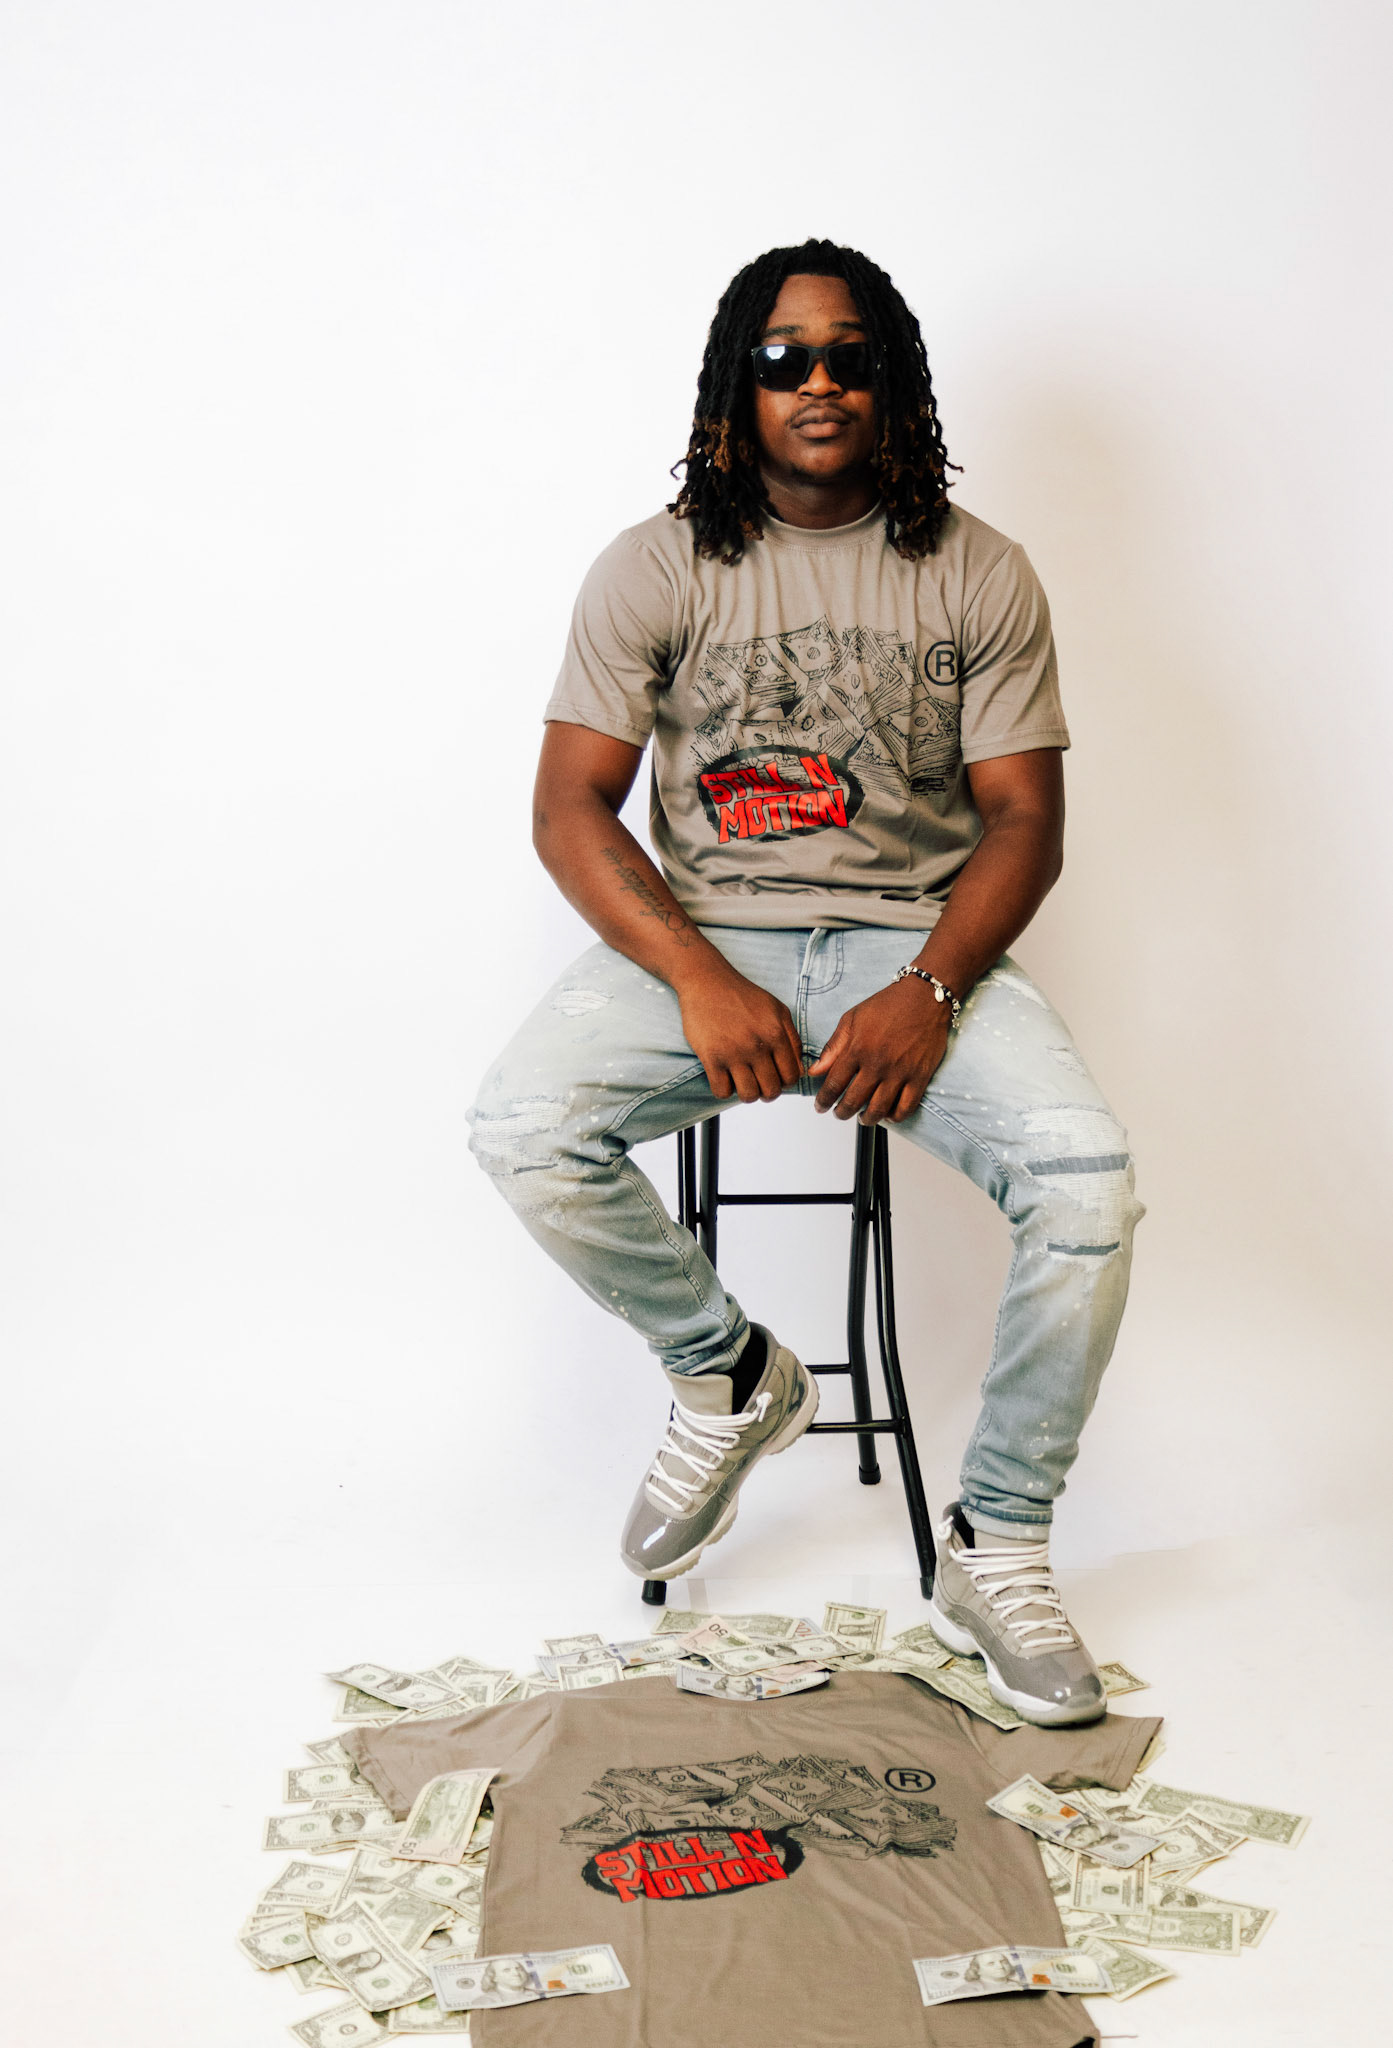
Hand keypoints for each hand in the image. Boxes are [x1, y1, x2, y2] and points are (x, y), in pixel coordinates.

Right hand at [677, 963, 803, 1103]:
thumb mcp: (777, 1010)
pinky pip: (722, 1091)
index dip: (784, 1082)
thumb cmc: (742, 995)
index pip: (791, 1076)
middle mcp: (757, 1045)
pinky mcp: (711, 1057)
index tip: (775, 1077)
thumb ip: (792, 1038)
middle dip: (767, 1092)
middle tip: (758, 1082)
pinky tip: (724, 1077)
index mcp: (776, 1034)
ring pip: (748, 1096)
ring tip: (742, 1081)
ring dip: (747, 1093)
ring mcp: (733, 1053)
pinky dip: (724, 1089)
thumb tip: (799, 1069)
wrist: (707, 981)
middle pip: (771, 1091)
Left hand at [808, 979, 951, 1122]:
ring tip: (862, 1118)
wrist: (924, 997)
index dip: (824, 1100)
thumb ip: (833, 1047)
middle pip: (853, 1101)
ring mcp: (899, 1072)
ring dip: (866, 1119)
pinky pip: (906, 1107)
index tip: (821, 1106)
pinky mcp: (919, 1077)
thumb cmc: (888, 1005)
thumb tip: (815, 1071)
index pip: (834, 1084)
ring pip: (878, 1109)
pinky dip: (895, 1117)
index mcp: (857, 1049)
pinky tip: (888, 1114)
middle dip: (842, 1113)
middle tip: (839, 1114)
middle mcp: (877, 1064)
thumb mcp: (852, 1019)